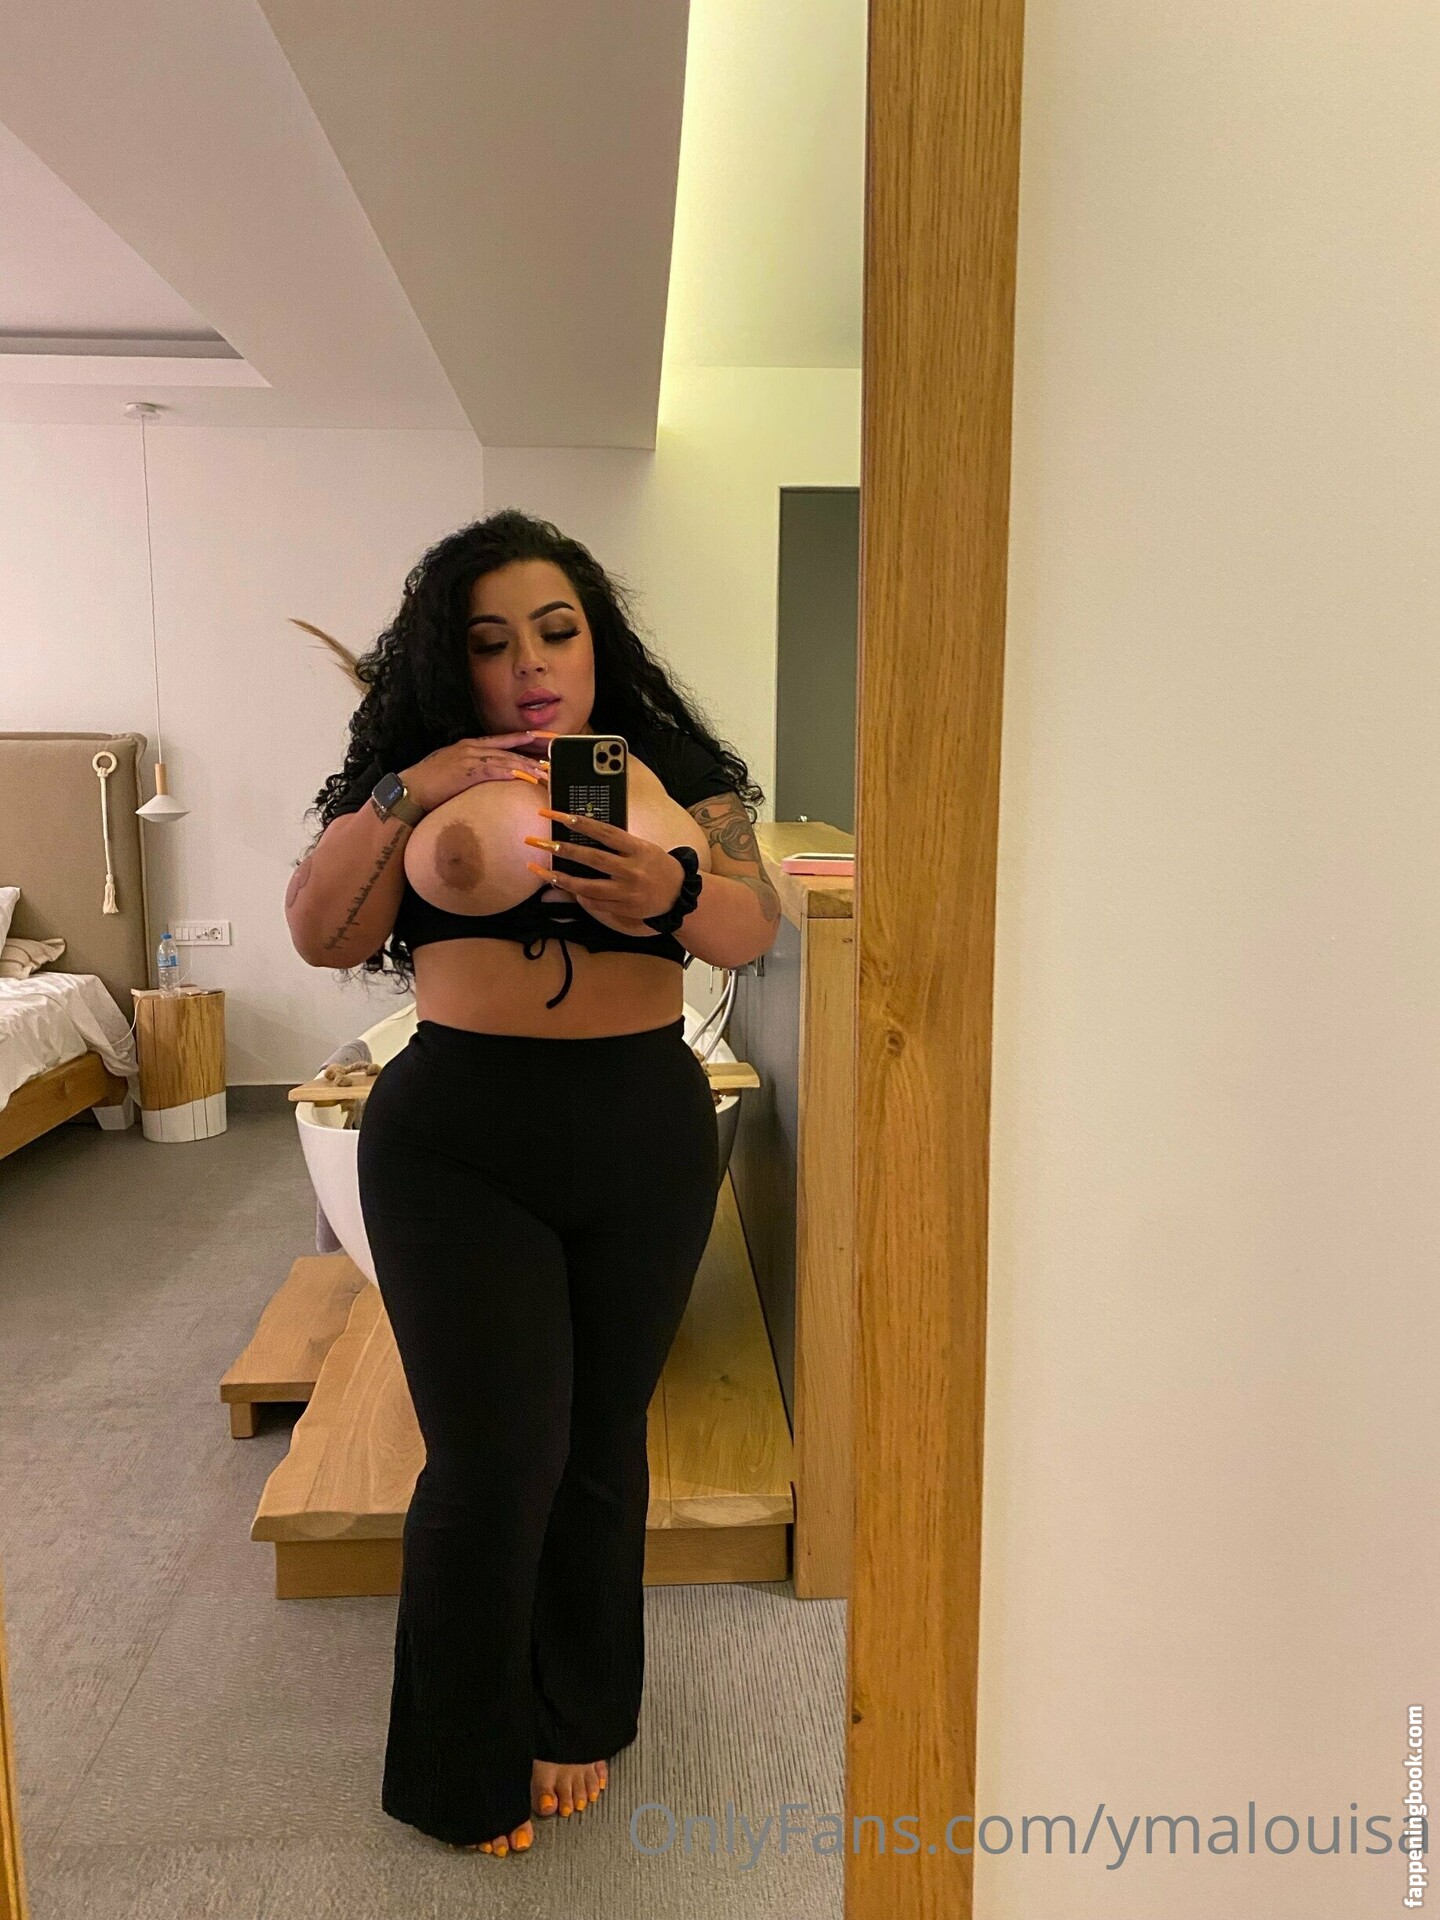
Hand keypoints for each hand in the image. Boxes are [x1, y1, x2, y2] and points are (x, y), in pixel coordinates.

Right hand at [400, 730, 558, 812]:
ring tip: (544, 773)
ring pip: (506, 759)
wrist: (410, 790)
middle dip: (531, 754)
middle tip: (551, 759)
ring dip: (527, 766)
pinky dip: (511, 772)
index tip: (541, 739)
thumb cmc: (428, 784)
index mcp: (468, 745)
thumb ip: (469, 769)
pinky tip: (524, 776)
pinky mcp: (467, 771)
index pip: (502, 740)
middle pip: (508, 749)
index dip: (523, 739)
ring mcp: (469, 757)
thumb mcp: (451, 770)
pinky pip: (494, 770)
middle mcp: (471, 747)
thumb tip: (484, 776)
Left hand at [523, 808, 689, 937]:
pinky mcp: (622, 908)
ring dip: (561, 879)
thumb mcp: (643, 847)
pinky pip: (594, 903)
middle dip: (561, 850)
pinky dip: (579, 896)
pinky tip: (566, 887)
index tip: (557, 815)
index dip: (579, 823)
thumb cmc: (657, 865)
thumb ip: (618, 843)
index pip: (603, 832)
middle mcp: (631, 870)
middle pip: (591, 859)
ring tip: (540, 871)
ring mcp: (626, 892)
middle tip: (538, 843)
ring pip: (587, 887)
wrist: (679, 895)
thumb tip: (584, 832)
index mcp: (637, 848)